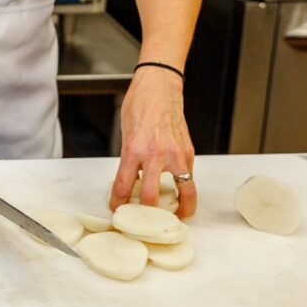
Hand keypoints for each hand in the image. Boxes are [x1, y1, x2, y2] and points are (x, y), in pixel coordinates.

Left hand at [110, 67, 196, 218]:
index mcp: (134, 150)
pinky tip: (181, 192)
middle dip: (145, 212)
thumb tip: (132, 180)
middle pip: (150, 196)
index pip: (122, 184)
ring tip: (177, 216)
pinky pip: (189, 176)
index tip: (116, 209)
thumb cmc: (139, 106)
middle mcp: (155, 155)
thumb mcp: (126, 134)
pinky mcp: (188, 152)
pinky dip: (186, 186)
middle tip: (143, 219)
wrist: (160, 88)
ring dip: (181, 208)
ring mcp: (175, 154)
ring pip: (183, 192)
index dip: (118, 202)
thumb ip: (130, 158)